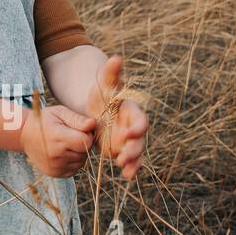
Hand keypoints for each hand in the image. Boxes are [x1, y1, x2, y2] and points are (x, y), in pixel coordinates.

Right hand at [19, 103, 95, 178]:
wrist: (24, 135)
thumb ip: (77, 119)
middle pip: (85, 152)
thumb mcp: (60, 112)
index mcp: (58, 138)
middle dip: (82, 144)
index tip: (78, 129)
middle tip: (70, 135)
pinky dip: (73, 162)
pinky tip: (63, 153)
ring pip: (81, 162)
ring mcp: (55, 167)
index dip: (87, 134)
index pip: (87, 142)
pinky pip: (74, 169)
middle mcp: (56, 155)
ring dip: (78, 153)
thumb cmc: (45, 120)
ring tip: (65, 144)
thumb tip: (93, 124)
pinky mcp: (55, 174)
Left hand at [86, 55, 148, 181]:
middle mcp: (133, 127)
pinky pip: (129, 161)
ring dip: (133, 161)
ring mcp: (128, 140)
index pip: (140, 120)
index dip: (137, 127)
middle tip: (123, 156)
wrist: (96, 107)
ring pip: (136, 152)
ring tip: (126, 170)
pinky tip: (127, 176)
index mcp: (132, 111)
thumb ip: (110, 73)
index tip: (128, 133)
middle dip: (134, 149)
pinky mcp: (121, 149)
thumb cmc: (102, 93)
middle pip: (139, 140)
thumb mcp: (104, 84)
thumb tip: (115, 58)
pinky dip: (130, 168)